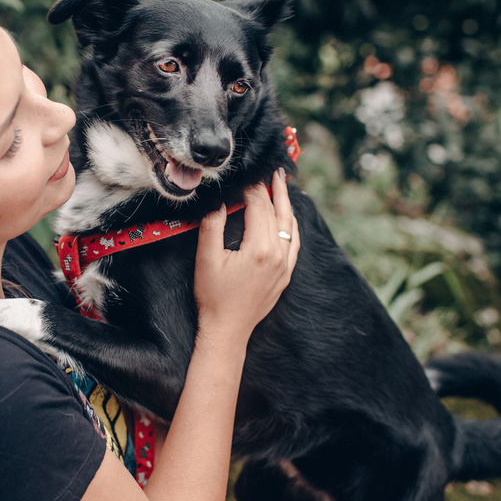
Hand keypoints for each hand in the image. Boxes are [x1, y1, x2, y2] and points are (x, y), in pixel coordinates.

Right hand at [194, 169, 300, 343]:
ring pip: (291, 226)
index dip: (253, 188)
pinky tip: (288, 218)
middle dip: (275, 190)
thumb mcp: (206, 258)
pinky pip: (295, 243)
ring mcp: (285, 266)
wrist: (227, 330)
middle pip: (279, 212)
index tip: (247, 174)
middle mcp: (278, 255)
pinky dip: (292, 226)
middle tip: (273, 170)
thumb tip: (218, 200)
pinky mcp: (286, 275)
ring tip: (282, 186)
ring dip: (286, 204)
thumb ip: (212, 226)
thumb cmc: (213, 297)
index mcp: (260, 248)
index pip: (259, 207)